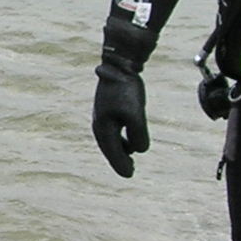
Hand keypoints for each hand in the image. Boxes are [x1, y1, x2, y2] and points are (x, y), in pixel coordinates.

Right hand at [92, 54, 148, 178]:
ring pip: (111, 139)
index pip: (113, 152)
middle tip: (130, 173)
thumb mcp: (135, 114)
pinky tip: (129, 140)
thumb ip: (138, 135)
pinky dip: (121, 138)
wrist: (119, 65)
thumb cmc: (126, 89)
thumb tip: (139, 150)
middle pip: (109, 148)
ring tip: (131, 158)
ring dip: (121, 150)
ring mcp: (103, 116)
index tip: (130, 175)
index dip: (121, 165)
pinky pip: (114, 130)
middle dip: (119, 160)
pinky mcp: (109, 108)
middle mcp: (100, 124)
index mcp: (103, 128)